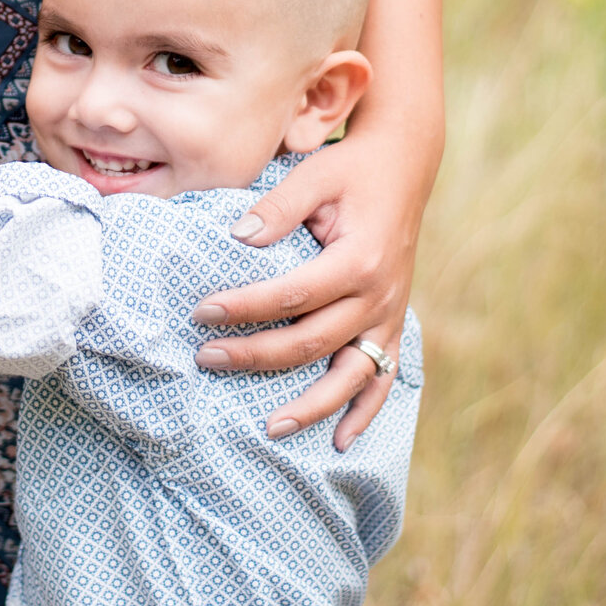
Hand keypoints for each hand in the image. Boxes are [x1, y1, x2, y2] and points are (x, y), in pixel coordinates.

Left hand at [192, 128, 434, 450]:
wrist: (405, 164)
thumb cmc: (351, 167)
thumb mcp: (315, 174)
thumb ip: (277, 207)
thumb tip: (237, 237)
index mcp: (360, 260)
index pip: (291, 295)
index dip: (243, 306)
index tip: (200, 311)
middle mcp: (380, 296)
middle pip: (313, 341)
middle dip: (256, 355)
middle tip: (206, 358)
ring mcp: (391, 315)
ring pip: (351, 375)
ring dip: (311, 406)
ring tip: (270, 429)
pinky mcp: (394, 322)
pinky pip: (383, 376)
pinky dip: (364, 411)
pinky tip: (340, 441)